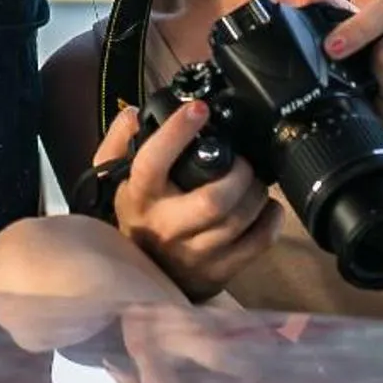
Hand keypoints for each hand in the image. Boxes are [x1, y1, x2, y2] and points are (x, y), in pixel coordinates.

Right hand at [104, 100, 282, 302]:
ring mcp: (194, 254)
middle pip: (213, 201)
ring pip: (239, 220)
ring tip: (253, 182)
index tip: (198, 109)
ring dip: (256, 193)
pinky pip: (258, 243)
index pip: (154, 162)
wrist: (141, 273)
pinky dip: (270, 219)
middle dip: (239, 173)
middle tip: (243, 161)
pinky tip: (264, 207)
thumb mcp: (113, 178)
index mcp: (140, 197)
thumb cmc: (136, 214)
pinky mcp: (218, 272)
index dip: (176, 132)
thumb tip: (136, 115)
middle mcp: (165, 227)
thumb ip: (119, 142)